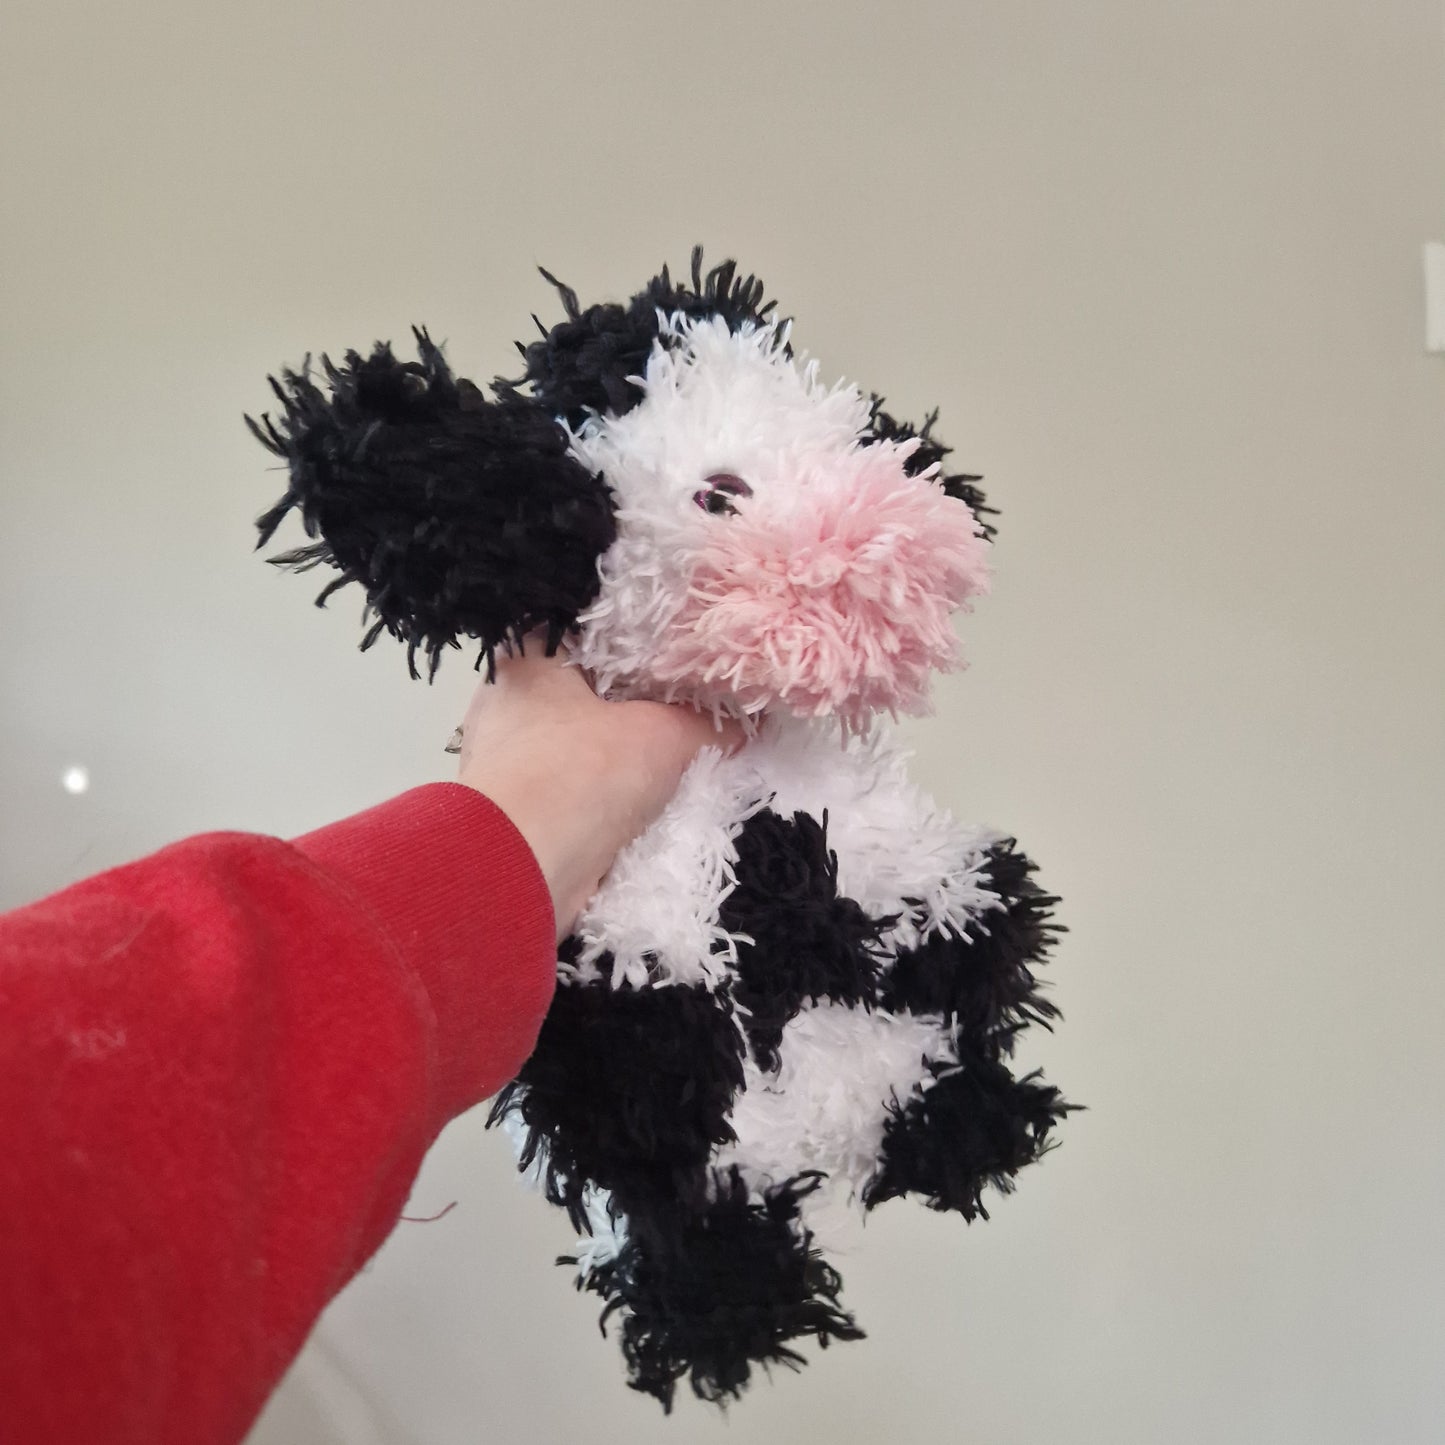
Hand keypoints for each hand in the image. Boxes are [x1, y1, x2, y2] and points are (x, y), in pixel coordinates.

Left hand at [453, 645, 743, 938]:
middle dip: (636, 713)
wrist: (523, 867)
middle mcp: (505, 706)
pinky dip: (606, 805)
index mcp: (527, 661)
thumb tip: (746, 725)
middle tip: (691, 716)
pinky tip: (648, 809)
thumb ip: (708, 725)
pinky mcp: (516, 817)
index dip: (640, 650)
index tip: (685, 666)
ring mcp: (505, 765)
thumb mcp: (665, 735)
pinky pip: (574, 798)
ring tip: (680, 763)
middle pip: (587, 698)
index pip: (590, 638)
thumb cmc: (582, 771)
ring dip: (621, 766)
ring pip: (581, 753)